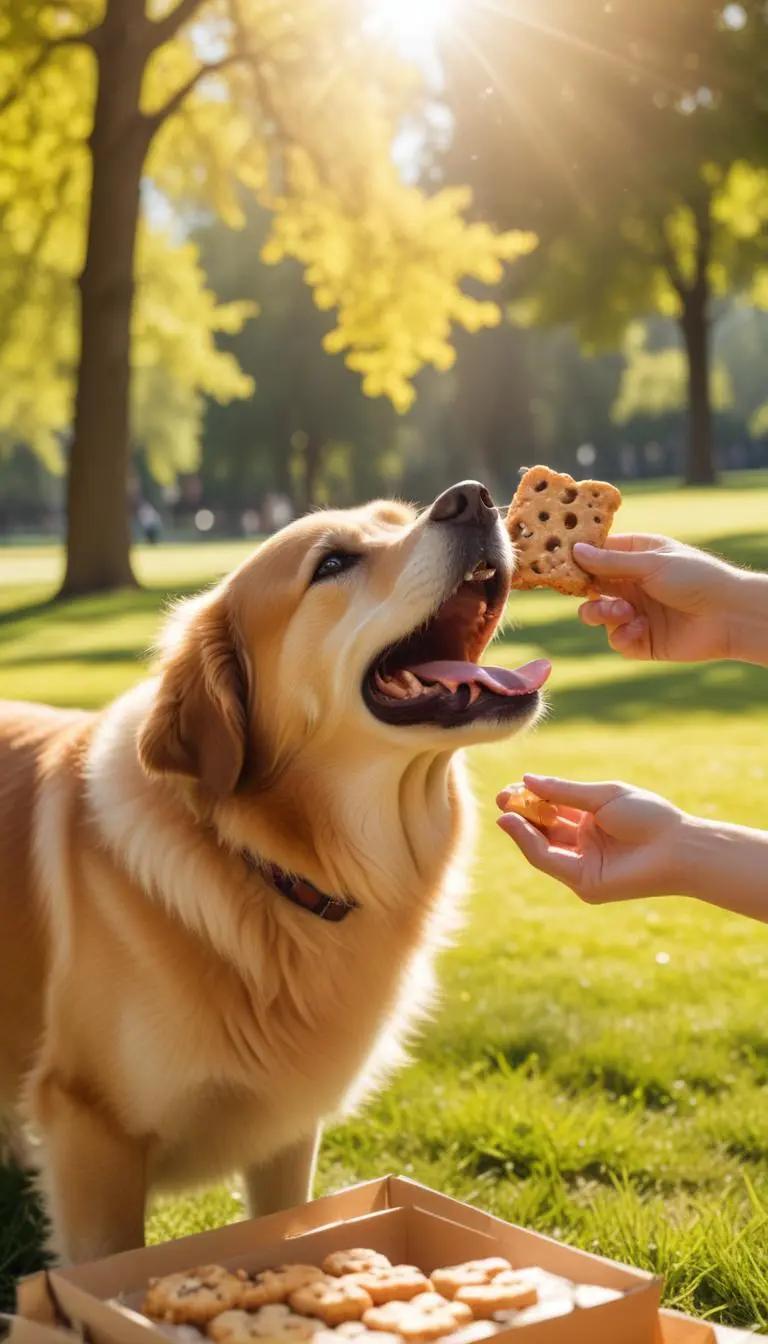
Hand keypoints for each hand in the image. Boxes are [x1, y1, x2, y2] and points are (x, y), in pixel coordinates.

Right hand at [496, 776, 685, 903]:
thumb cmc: (647, 815)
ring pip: (542, 848)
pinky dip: (530, 845)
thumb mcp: (601, 796)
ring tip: (505, 811)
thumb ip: (563, 792)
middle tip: (502, 798)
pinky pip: (551, 862)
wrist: (676, 845)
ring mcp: (584, 866)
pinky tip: (517, 825)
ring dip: (521, 830)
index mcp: (592, 821)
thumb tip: (527, 780)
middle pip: (543, 830)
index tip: (512, 788)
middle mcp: (585, 844)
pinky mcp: (585, 884)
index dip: (531, 800)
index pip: (552, 810)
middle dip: (521, 815)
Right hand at [573, 534, 743, 661]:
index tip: (562, 562)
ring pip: (598, 614)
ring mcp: (636, 612)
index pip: (598, 554)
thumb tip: (575, 550)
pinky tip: (640, 629)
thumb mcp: (651, 563)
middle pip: (592, 586)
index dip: (579, 558)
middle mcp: (633, 584)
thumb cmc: (696, 578)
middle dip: (585, 590)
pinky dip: (623, 636)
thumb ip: (611, 562)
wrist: (728, 616)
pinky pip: (617, 640)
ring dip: (603, 614)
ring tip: (621, 613)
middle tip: (588, 593)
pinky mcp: (642, 640)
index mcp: (637, 556)